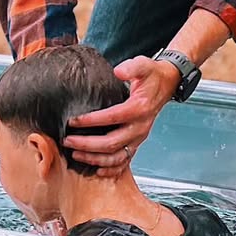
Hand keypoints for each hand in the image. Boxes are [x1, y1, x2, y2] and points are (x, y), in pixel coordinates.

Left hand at [62, 55, 181, 176]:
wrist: (167, 84)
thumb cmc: (151, 76)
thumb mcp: (143, 65)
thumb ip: (131, 68)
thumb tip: (118, 72)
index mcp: (139, 108)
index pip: (111, 118)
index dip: (91, 121)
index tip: (73, 121)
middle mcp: (140, 127)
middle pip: (112, 143)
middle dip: (87, 144)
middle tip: (68, 141)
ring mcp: (139, 137)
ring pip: (117, 156)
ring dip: (95, 159)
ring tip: (76, 155)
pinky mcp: (137, 142)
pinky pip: (125, 161)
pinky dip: (112, 169)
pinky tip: (97, 170)